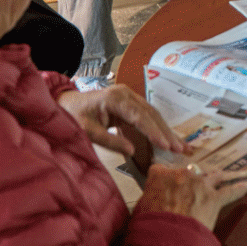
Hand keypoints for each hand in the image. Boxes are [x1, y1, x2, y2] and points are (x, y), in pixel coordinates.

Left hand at [57, 84, 183, 156]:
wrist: (66, 103)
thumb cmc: (73, 116)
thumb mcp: (86, 131)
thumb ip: (109, 141)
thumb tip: (132, 151)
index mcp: (115, 98)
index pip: (139, 116)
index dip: (154, 132)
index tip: (166, 145)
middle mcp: (126, 94)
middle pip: (151, 114)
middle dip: (166, 132)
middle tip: (181, 148)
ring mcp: (130, 96)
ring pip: (153, 114)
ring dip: (166, 130)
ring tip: (180, 145)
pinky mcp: (130, 103)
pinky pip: (147, 115)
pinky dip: (158, 127)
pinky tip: (167, 138)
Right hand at [134, 165, 246, 230]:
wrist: (167, 235)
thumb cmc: (149, 224)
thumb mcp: (141, 208)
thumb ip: (150, 197)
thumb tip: (153, 199)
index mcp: (160, 175)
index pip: (161, 170)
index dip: (163, 178)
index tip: (165, 185)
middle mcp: (182, 175)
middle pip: (188, 172)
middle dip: (188, 181)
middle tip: (188, 192)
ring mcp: (200, 184)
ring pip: (213, 177)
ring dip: (218, 178)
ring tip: (225, 176)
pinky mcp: (214, 198)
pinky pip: (229, 191)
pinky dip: (238, 189)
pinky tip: (245, 185)